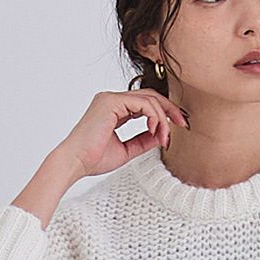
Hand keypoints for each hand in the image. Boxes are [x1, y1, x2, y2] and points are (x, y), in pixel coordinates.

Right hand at [61, 90, 189, 179]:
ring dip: (163, 118)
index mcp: (114, 109)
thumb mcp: (126, 150)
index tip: (175, 129)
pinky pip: (142, 103)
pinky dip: (154, 116)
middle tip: (184, 123)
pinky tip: (157, 131)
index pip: (145, 104)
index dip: (163, 114)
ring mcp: (111, 98)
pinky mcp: (111, 101)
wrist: (75, 163)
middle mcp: (112, 100)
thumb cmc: (93, 159)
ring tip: (165, 138)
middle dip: (170, 109)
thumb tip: (162, 135)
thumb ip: (143, 140)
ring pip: (149, 99)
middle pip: (150, 96)